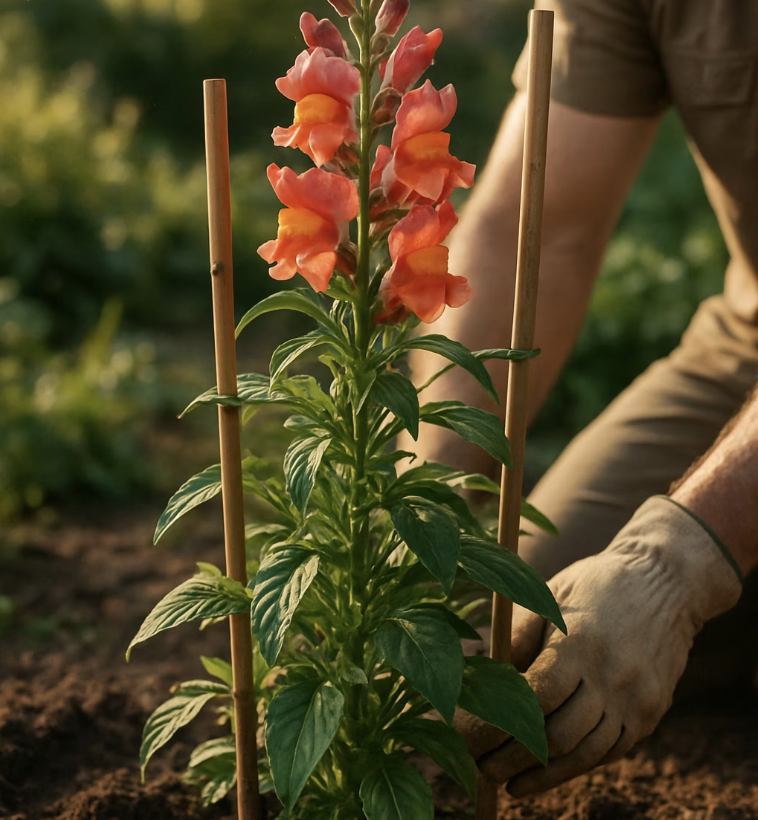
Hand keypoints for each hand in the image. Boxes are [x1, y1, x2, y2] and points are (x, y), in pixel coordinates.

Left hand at [462, 496, 742, 796]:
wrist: (666, 580)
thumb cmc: (595, 583)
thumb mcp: (551, 594)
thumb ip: (517, 635)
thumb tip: (483, 677)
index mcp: (580, 644)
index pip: (533, 699)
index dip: (496, 724)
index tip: (467, 737)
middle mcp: (612, 677)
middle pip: (556, 736)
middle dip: (511, 758)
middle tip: (479, 769)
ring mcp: (637, 700)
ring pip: (584, 754)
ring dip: (541, 774)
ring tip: (507, 781)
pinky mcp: (651, 714)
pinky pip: (609, 752)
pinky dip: (575, 766)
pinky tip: (546, 772)